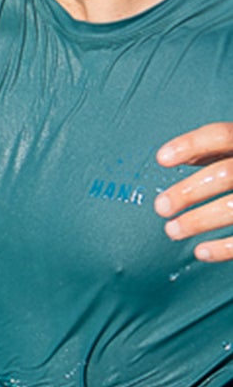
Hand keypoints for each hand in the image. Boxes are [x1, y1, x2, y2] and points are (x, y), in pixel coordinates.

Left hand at [155, 122, 232, 261]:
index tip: (161, 159)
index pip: (221, 135)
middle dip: (188, 192)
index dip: (189, 145)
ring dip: (198, 221)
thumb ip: (215, 151)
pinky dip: (224, 248)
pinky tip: (201, 251)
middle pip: (225, 174)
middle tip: (160, 207)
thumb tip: (175, 157)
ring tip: (172, 230)